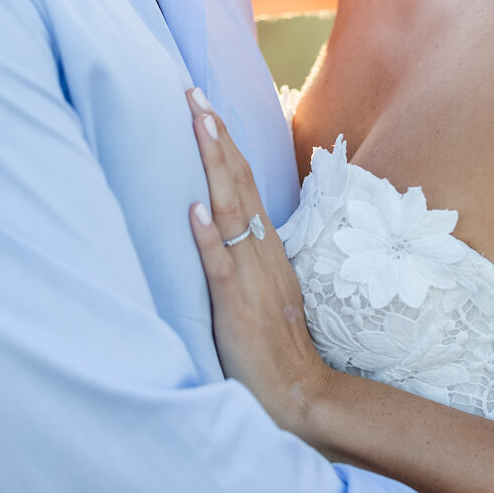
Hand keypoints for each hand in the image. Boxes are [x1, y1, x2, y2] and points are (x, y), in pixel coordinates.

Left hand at [186, 89, 332, 429]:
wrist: (301, 399)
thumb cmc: (272, 349)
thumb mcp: (261, 291)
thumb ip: (242, 257)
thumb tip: (217, 221)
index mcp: (266, 249)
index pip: (244, 183)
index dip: (224, 143)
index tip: (204, 105)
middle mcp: (262, 255)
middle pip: (239, 184)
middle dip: (216, 137)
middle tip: (193, 93)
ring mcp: (252, 281)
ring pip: (232, 213)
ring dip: (214, 167)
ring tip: (197, 126)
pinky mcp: (239, 311)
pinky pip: (222, 270)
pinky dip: (207, 238)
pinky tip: (193, 210)